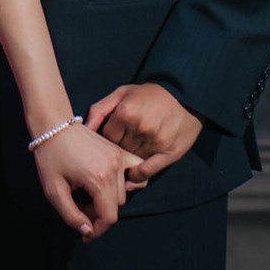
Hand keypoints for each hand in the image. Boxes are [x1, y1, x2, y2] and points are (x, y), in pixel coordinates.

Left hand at [32, 122, 144, 242]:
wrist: (54, 126)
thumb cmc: (51, 157)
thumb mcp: (54, 191)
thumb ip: (71, 215)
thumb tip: (87, 230)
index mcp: (99, 179)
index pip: (109, 217)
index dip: (97, 230)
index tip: (84, 234)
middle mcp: (115, 169)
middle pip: (116, 207)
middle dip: (98, 215)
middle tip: (79, 210)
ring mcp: (120, 158)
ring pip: (123, 194)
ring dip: (108, 201)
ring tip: (89, 197)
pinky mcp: (120, 151)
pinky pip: (136, 171)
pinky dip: (130, 182)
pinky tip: (110, 185)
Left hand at [85, 83, 202, 183]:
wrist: (185, 95)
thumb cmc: (149, 94)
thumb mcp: (122, 93)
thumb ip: (100, 110)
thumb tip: (84, 129)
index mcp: (125, 113)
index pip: (106, 138)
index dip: (106, 140)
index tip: (109, 140)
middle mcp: (139, 128)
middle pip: (117, 151)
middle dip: (115, 152)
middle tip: (117, 151)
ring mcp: (155, 142)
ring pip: (131, 161)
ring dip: (127, 162)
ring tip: (126, 159)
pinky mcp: (169, 153)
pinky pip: (147, 172)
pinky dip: (137, 176)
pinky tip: (133, 174)